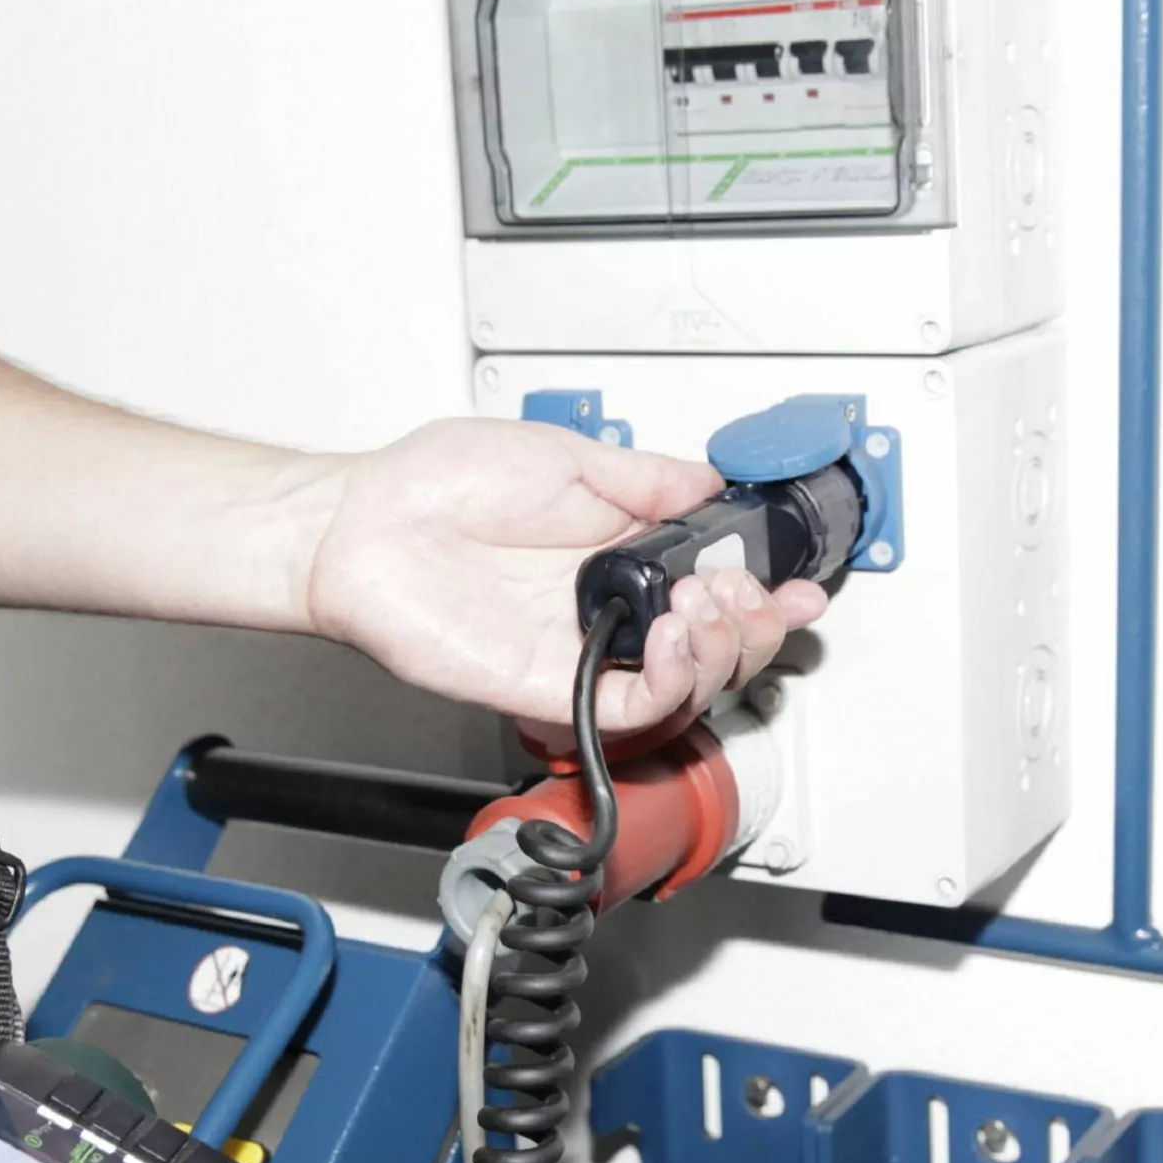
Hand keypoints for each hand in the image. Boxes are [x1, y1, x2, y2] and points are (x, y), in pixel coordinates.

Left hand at [305, 418, 826, 730]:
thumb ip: (646, 478)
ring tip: (712, 607)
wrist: (363, 525)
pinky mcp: (549, 687)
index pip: (712, 589)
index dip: (764, 593)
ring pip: (685, 686)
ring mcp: (579, 653)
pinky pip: (630, 706)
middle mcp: (603, 610)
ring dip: (721, 649)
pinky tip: (673, 637)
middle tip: (751, 593)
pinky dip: (671, 679)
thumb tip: (710, 481)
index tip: (798, 583)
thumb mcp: (566, 456)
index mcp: (614, 554)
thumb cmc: (434, 486)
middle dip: (755, 624)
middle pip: (713, 647)